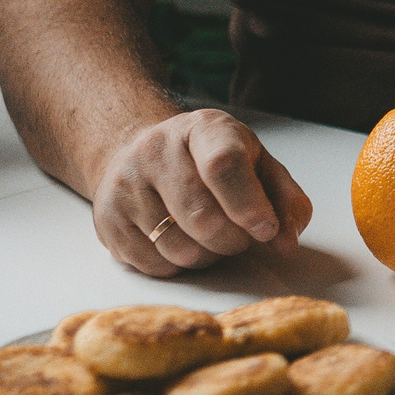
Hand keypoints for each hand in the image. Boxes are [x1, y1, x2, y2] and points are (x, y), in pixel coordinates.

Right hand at [92, 109, 312, 277]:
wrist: (144, 152)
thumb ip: (284, 201)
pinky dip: (179, 266)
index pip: (223, 165)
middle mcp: (156, 150)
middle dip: (233, 241)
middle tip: (239, 235)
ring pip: (179, 248)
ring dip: (208, 256)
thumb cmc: (211, 162)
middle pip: (203, 218)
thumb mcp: (257, 165)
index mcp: (203, 129)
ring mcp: (126, 184)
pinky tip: (181, 241)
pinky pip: (155, 265)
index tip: (266, 230)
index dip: (249, 205)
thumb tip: (286, 244)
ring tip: (210, 237)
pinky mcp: (108, 218)